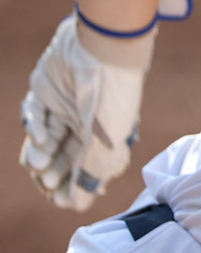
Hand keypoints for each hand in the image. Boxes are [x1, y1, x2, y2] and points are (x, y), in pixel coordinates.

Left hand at [19, 16, 146, 210]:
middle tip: (45, 182)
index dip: (73, 186)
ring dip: (41, 155)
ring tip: (37, 164)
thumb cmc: (113, 97)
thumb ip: (89, 175)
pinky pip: (36, 115)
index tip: (60, 199)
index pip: (87, 169)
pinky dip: (35, 129)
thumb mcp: (106, 143)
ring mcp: (66, 107)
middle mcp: (87, 124)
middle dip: (55, 172)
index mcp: (108, 136)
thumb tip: (76, 205)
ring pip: (48, 140)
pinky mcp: (48, 92)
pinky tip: (39, 137)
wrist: (102, 48)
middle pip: (65, 156)